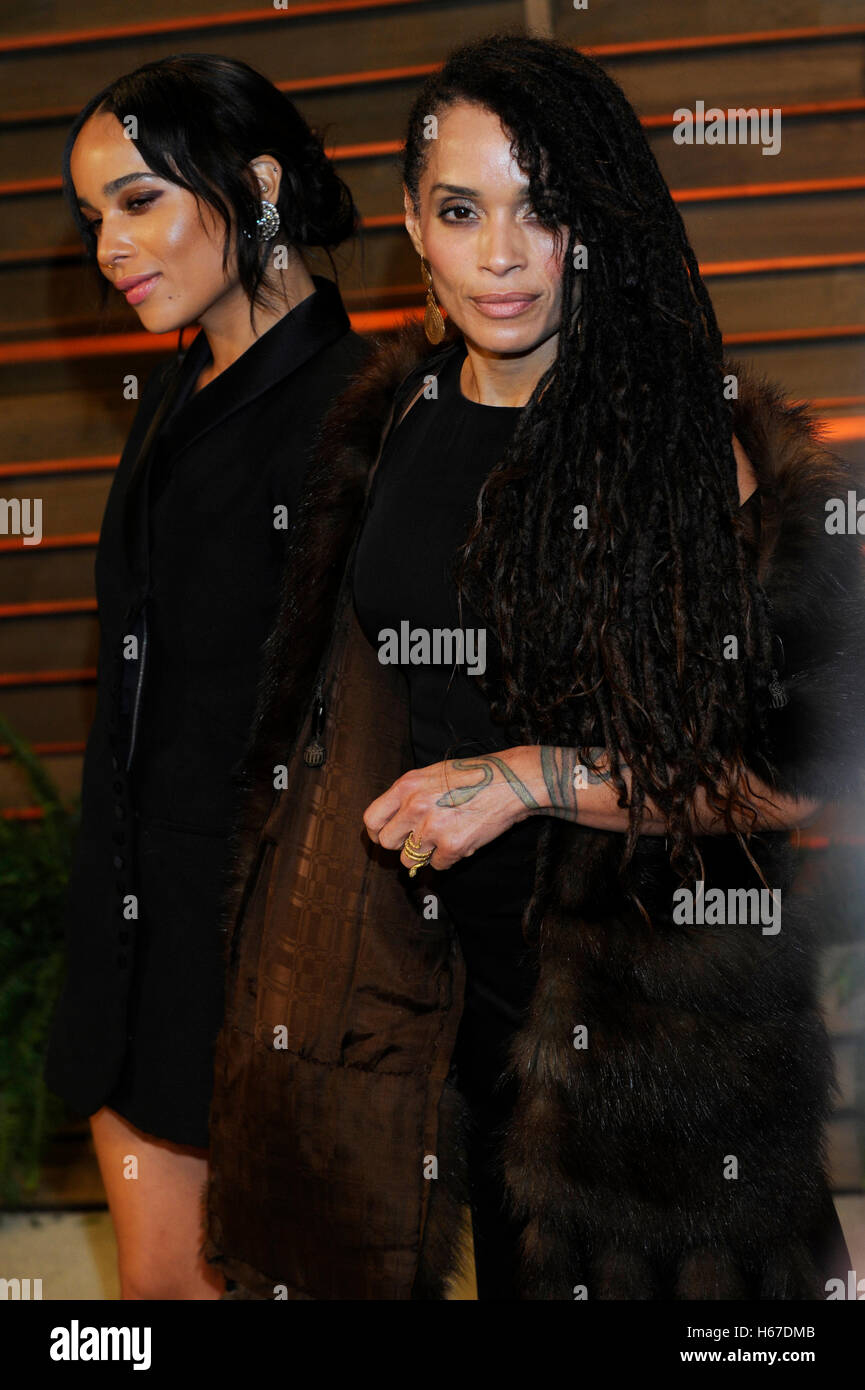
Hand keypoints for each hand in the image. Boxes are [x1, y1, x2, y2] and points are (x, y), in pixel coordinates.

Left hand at [362, 749, 535, 872]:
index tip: (385, 836)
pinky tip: (462, 839)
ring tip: (445, 836)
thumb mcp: (431, 774)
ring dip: (425, 854)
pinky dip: (448, 858)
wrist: (509, 782)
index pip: (372, 819)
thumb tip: (393, 821)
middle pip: (387, 842)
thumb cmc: (471, 776)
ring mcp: (432, 828)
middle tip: (419, 839)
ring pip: (410, 860)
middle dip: (402, 845)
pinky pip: (437, 865)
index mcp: (406, 786)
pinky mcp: (452, 846)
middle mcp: (415, 806)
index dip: (377, 832)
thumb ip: (408, 796)